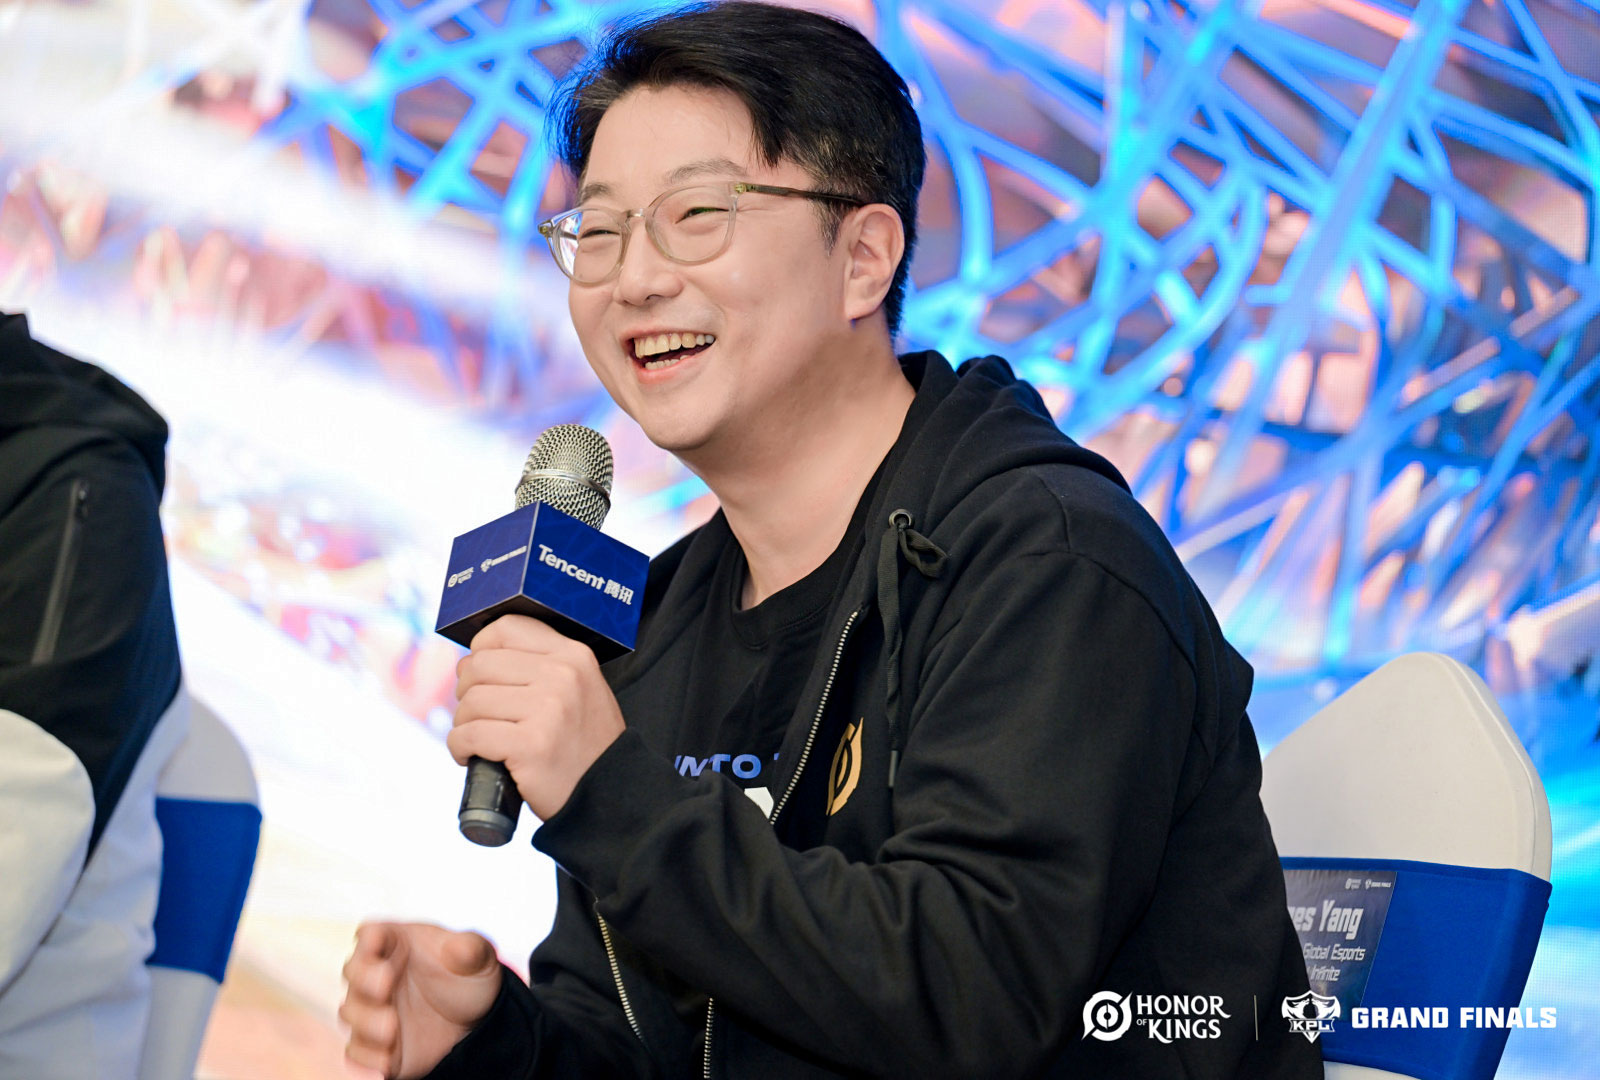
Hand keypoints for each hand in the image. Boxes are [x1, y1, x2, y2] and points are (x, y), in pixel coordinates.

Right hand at [339, 922, 500, 1078]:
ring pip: (350, 1013)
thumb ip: (471, 950)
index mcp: (396, 943)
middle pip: (352, 971)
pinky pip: (357, 1053)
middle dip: (363, 978)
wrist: (474, 1021)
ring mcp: (372, 1011)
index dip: (369, 937)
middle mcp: (375, 975)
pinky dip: (367, 1059)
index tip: (375, 941)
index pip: (371, 933)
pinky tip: (387, 1062)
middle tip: (384, 986)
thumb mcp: (478, 960)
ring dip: (366, 1021)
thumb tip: (460, 947)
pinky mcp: (374, 1046)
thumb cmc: (467, 978)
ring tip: (391, 1028)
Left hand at [448, 614, 625, 819]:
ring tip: (478, 739)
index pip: (507, 628)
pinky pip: (469, 735)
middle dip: (466, 692)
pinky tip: (470, 756)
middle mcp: (562, 675)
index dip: (481, 648)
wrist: (608, 794)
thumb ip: (540, 667)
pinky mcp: (530, 745)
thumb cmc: (583, 744)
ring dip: (463, 723)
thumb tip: (473, 659)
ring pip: (471, 702)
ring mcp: (548, 709)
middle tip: (477, 716)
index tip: (481, 675)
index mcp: (573, 656)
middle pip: (479, 665)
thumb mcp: (579, 689)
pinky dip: (459, 747)